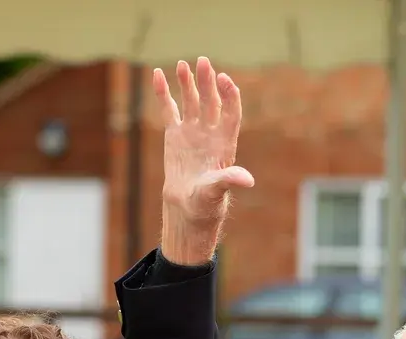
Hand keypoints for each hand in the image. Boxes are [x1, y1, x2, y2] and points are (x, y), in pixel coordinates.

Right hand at [151, 57, 254, 264]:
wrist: (187, 208)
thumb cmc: (206, 203)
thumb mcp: (217, 191)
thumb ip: (229, 181)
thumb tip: (248, 180)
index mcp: (225, 143)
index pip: (231, 113)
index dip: (229, 95)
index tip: (223, 79)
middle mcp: (210, 133)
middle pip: (211, 101)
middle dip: (207, 82)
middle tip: (203, 62)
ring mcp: (192, 132)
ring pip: (191, 101)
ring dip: (188, 82)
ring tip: (183, 64)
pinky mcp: (175, 135)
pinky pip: (169, 109)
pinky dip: (163, 93)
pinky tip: (157, 74)